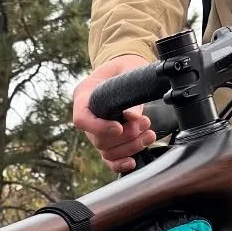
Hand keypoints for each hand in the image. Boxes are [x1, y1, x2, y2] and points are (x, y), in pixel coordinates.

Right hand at [72, 56, 155, 173]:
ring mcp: (96, 130)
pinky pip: (109, 159)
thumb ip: (129, 90)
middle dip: (126, 135)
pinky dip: (120, 163)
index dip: (99, 127)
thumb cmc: (126, 67)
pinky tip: (132, 161)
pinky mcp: (108, 140)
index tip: (119, 127)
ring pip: (106, 151)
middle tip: (146, 123)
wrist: (127, 71)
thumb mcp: (129, 69)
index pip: (82, 119)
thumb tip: (132, 117)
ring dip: (131, 146)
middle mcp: (87, 115)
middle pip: (98, 139)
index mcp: (84, 94)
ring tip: (149, 134)